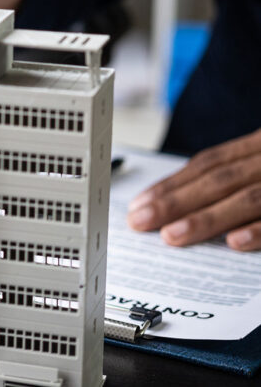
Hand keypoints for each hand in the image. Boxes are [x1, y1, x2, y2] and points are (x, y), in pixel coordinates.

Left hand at [127, 128, 260, 250]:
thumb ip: (237, 173)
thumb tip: (183, 202)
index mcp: (260, 146)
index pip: (208, 164)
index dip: (171, 184)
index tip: (139, 204)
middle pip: (218, 181)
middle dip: (175, 202)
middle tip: (140, 221)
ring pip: (247, 198)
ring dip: (206, 218)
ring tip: (170, 236)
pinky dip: (258, 230)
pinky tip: (234, 242)